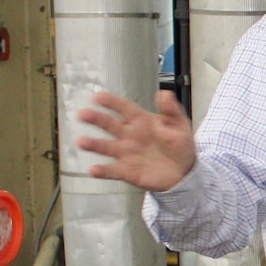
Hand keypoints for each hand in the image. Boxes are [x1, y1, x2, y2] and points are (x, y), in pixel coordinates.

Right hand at [76, 90, 196, 191]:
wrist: (184, 171)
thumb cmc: (180, 145)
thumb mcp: (179, 125)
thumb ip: (171, 110)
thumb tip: (164, 93)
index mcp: (141, 121)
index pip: (124, 108)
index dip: (111, 102)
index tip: (97, 97)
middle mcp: (129, 136)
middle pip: (109, 125)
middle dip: (96, 119)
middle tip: (82, 114)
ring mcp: (126, 153)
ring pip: (106, 147)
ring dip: (93, 144)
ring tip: (81, 142)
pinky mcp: (126, 170)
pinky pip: (112, 170)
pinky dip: (102, 170)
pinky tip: (93, 169)